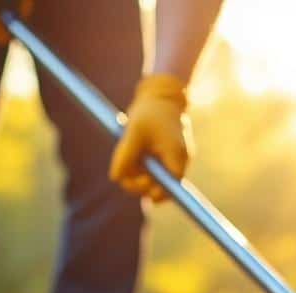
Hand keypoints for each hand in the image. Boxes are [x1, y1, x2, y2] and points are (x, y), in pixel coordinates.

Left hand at [109, 74, 190, 202]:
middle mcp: (179, 162)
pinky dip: (141, 170)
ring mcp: (174, 161)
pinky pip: (153, 173)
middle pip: (161, 188)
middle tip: (122, 174)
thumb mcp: (133, 132)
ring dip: (138, 176)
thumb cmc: (150, 111)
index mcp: (176, 156)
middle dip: (140, 184)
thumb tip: (116, 178)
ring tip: (125, 159)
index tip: (139, 188)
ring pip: (155, 181)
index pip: (171, 187)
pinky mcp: (168, 159)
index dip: (155, 193)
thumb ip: (124, 156)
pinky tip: (132, 160)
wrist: (161, 96)